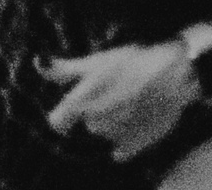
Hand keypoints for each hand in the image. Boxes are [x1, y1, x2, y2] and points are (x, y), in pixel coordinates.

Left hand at [43, 41, 196, 161]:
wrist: (174, 74)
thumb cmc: (132, 64)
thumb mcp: (96, 62)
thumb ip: (64, 69)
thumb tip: (38, 62)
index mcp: (81, 102)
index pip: (58, 122)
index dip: (62, 116)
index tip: (70, 110)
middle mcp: (96, 122)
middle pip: (87, 122)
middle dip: (96, 109)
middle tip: (116, 91)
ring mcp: (117, 135)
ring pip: (105, 132)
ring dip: (112, 120)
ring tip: (130, 101)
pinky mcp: (136, 145)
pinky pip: (121, 150)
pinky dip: (125, 139)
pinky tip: (135, 120)